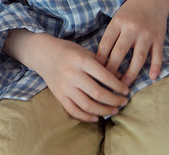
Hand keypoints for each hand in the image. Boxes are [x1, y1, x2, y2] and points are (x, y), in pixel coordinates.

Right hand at [10, 31, 128, 121]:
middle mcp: (72, 74)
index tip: (126, 91)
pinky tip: (97, 117)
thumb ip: (102, 64)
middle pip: (98, 94)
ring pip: (88, 105)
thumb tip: (120, 78)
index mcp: (80, 60)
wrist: (42, 53)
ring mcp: (64, 86)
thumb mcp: (85, 52)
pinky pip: (74, 111)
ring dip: (104, 111)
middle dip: (115, 101)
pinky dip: (86, 117)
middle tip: (123, 102)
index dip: (118, 86)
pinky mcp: (59, 95)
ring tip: (114, 110)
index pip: (105, 77)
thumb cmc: (67, 51)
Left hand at [96, 0, 168, 85]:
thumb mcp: (117, 18)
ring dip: (131, 74)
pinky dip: (155, 67)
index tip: (95, 71)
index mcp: (118, 23)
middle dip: (112, 70)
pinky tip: (152, 77)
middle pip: (119, 53)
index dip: (99, 59)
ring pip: (138, 58)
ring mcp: (146, 34)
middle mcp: (131, 29)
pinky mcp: (159, 38)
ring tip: (124, 85)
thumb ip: (111, 35)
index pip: (105, 44)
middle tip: (106, 84)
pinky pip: (157, 56)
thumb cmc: (131, 10)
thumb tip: (100, 58)